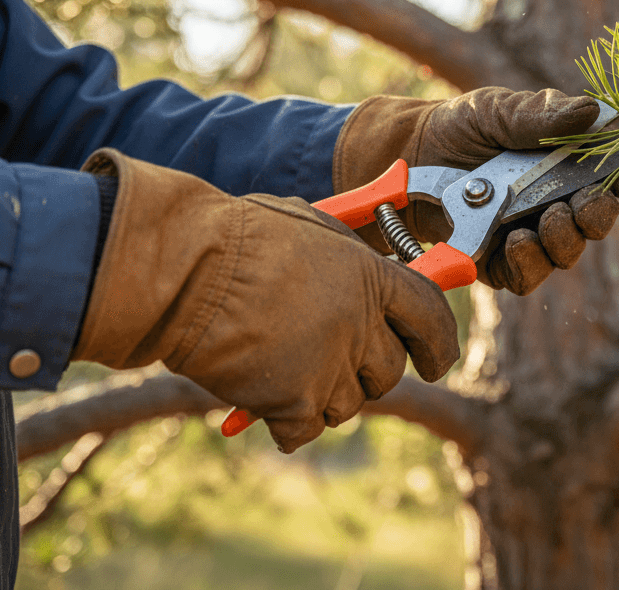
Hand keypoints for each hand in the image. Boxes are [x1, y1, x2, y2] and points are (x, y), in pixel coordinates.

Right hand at [73, 149, 458, 452]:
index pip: (432, 319)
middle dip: (364, 371)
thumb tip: (396, 188)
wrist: (180, 268)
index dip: (438, 344)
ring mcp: (328, 365)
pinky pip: (304, 430)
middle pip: (389, 371)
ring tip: (280, 364)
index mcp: (372, 276)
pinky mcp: (291, 401)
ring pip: (347, 405)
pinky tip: (261, 398)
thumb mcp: (310, 220)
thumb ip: (356, 230)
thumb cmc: (237, 237)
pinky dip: (284, 422)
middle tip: (328, 359)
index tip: (435, 361)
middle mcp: (360, 323)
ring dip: (319, 395)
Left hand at [333, 87, 618, 294]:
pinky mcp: (502, 263)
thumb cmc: (461, 126)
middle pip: (599, 221)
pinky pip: (528, 276)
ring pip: (568, 253)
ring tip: (544, 220)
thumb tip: (592, 112)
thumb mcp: (500, 109)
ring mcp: (532, 233)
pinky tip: (513, 240)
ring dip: (565, 240)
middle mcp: (559, 199)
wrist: (409, 156)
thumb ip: (543, 115)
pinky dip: (528, 262)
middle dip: (599, 216)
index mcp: (571, 161)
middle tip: (586, 205)